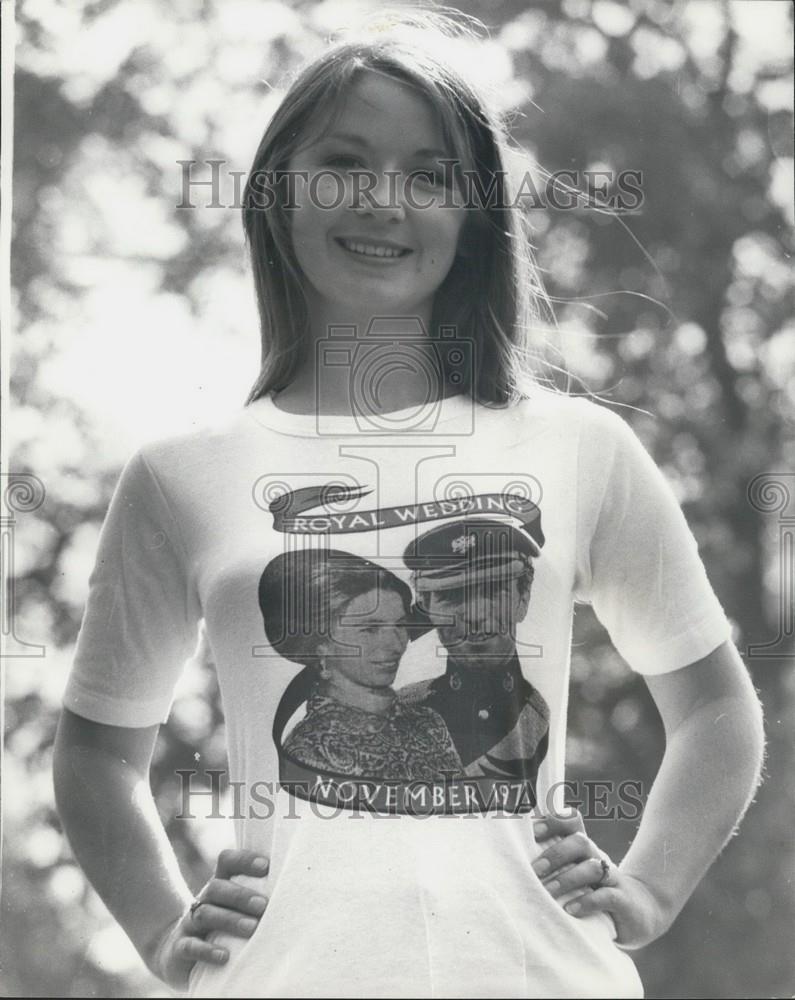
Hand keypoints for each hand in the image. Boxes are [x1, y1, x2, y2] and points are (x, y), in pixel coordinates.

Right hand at [150, 849, 269, 988]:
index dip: (244, 860)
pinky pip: (190, 946)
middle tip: (263, 906)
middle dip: (240, 896)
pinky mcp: (180, 948)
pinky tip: (224, 956)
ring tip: (252, 928)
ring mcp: (188, 923)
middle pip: (216, 888)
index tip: (266, 866)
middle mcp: (203, 900)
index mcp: (218, 885)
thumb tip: (295, 893)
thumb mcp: (234, 910)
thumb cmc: (220, 927)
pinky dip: (207, 950)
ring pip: (205, 914)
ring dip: (229, 920)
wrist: (178, 952)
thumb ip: (256, 898)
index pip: (227, 862)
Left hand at [532, 811, 667, 948]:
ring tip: (549, 893)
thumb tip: (512, 862)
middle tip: (535, 871)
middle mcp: (598, 857)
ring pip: (592, 868)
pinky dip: (588, 902)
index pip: (572, 822)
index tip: (533, 833)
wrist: (640, 910)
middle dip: (556, 854)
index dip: (554, 822)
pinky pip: (607, 896)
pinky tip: (571, 910)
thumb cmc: (595, 889)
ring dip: (568, 879)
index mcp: (584, 848)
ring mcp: (612, 877)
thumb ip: (552, 865)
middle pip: (580, 842)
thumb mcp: (575, 874)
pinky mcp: (623, 900)